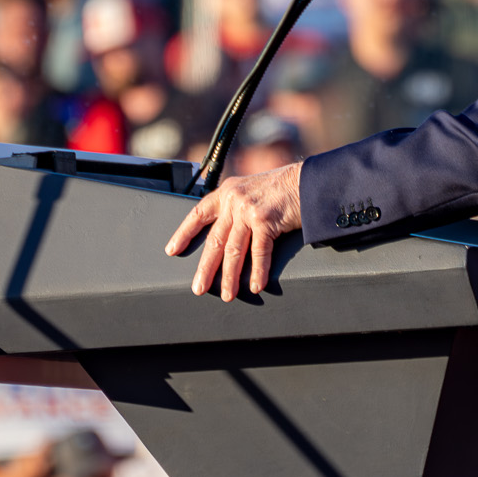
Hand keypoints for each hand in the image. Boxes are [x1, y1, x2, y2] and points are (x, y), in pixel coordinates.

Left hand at [164, 163, 303, 300]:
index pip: (198, 214)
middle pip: (214, 241)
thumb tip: (225, 235)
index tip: (172, 250)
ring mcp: (248, 210)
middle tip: (199, 288)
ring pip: (233, 250)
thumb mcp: (249, 190)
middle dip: (206, 268)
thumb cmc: (281, 188)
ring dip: (230, 277)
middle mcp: (233, 200)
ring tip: (227, 295)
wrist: (306, 181)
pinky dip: (258, 271)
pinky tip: (255, 285)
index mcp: (226, 193)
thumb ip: (235, 207)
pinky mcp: (265, 220)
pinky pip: (259, 252)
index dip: (183, 233)